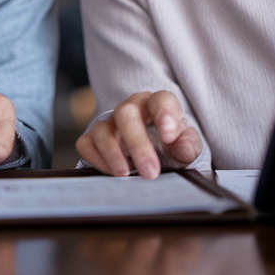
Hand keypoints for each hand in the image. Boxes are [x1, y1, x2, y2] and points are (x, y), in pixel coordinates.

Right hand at [75, 91, 201, 178]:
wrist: (154, 158)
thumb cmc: (170, 148)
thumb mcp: (185, 148)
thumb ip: (187, 145)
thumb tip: (182, 145)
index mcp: (157, 104)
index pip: (161, 99)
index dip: (164, 114)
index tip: (169, 137)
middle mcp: (131, 108)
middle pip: (126, 115)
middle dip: (137, 144)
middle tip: (150, 172)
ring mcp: (109, 123)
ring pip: (102, 130)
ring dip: (113, 154)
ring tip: (127, 175)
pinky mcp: (92, 139)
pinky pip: (86, 144)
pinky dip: (98, 159)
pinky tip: (114, 172)